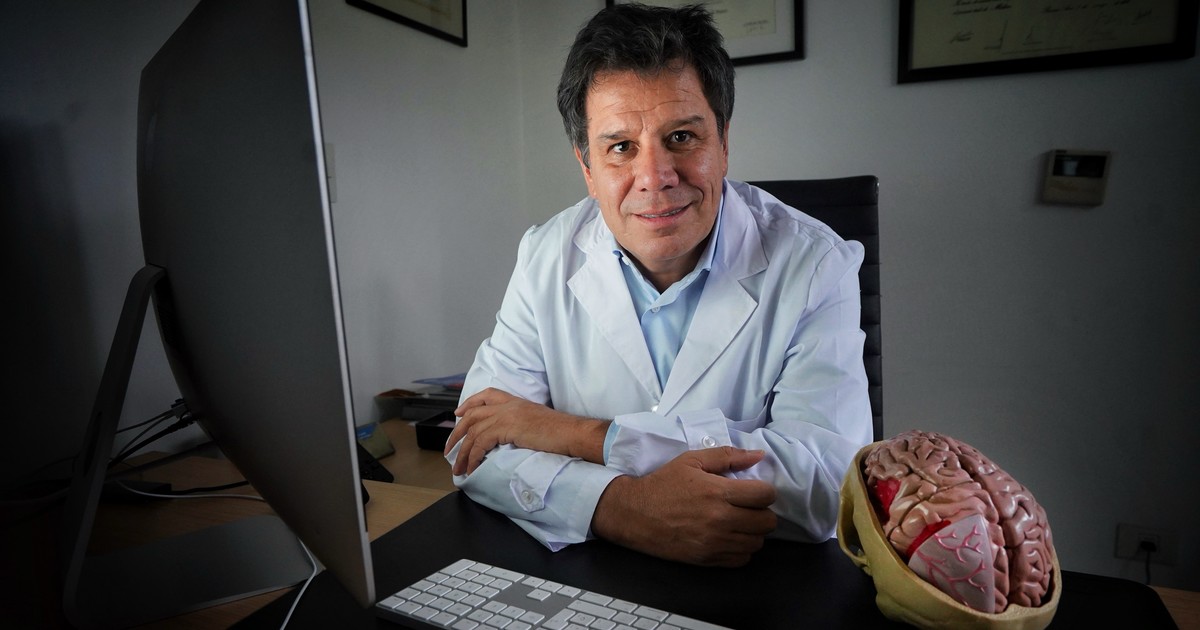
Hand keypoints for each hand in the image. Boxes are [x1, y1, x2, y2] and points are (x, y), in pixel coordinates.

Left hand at [445, 388, 607, 475]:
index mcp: (516, 401)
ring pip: (474, 431)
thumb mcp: (536, 423)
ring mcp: (507, 415)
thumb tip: (509, 440)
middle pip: (473, 414)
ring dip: (463, 452)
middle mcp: (509, 405)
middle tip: (449, 449)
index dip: (470, 403)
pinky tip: (472, 468)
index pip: (487, 395)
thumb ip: (520, 426)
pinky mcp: (507, 428)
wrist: (572, 434)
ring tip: (458, 468)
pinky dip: (473, 457)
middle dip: (457, 432)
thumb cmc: (561, 433)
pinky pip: (481, 443)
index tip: (459, 413)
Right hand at [591, 447, 776, 566]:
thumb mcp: (692, 460)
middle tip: (748, 506)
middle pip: (767, 522)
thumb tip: (758, 455)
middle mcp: (720, 520)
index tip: (754, 490)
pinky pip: (742, 559)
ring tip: (738, 522)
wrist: (634, 513)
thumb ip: (727, 456)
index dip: (764, 491)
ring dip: (752, 531)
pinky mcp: (708, 559)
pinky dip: (740, 549)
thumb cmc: (663, 483)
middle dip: (762, 512)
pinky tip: (729, 537)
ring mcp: (715, 543)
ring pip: (757, 543)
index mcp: (718, 492)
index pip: (765, 495)